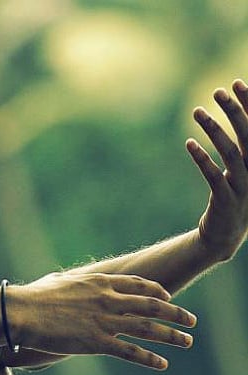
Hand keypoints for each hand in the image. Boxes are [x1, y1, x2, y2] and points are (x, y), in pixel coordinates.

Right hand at [10, 273, 195, 369]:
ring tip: (187, 341)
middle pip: (151, 305)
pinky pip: (129, 351)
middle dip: (175, 313)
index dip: (157, 292)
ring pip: (147, 328)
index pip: (137, 285)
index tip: (168, 298)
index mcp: (98, 282)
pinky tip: (162, 363)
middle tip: (191, 320)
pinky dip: (148, 357)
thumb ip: (72, 282)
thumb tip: (70, 281)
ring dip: (171, 335)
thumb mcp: (58, 282)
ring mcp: (103, 320)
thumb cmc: (34, 296)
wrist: (21, 311)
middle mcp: (107, 299)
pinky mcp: (96, 342)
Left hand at [187, 80, 247, 260]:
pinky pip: (214, 176)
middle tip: (218, 90)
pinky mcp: (226, 200)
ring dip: (215, 129)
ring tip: (197, 110)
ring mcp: (244, 187)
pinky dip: (202, 158)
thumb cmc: (233, 197)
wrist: (224, 237)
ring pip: (231, 153)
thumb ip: (240, 145)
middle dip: (235, 110)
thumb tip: (235, 114)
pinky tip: (189, 143)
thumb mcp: (240, 169)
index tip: (236, 82)